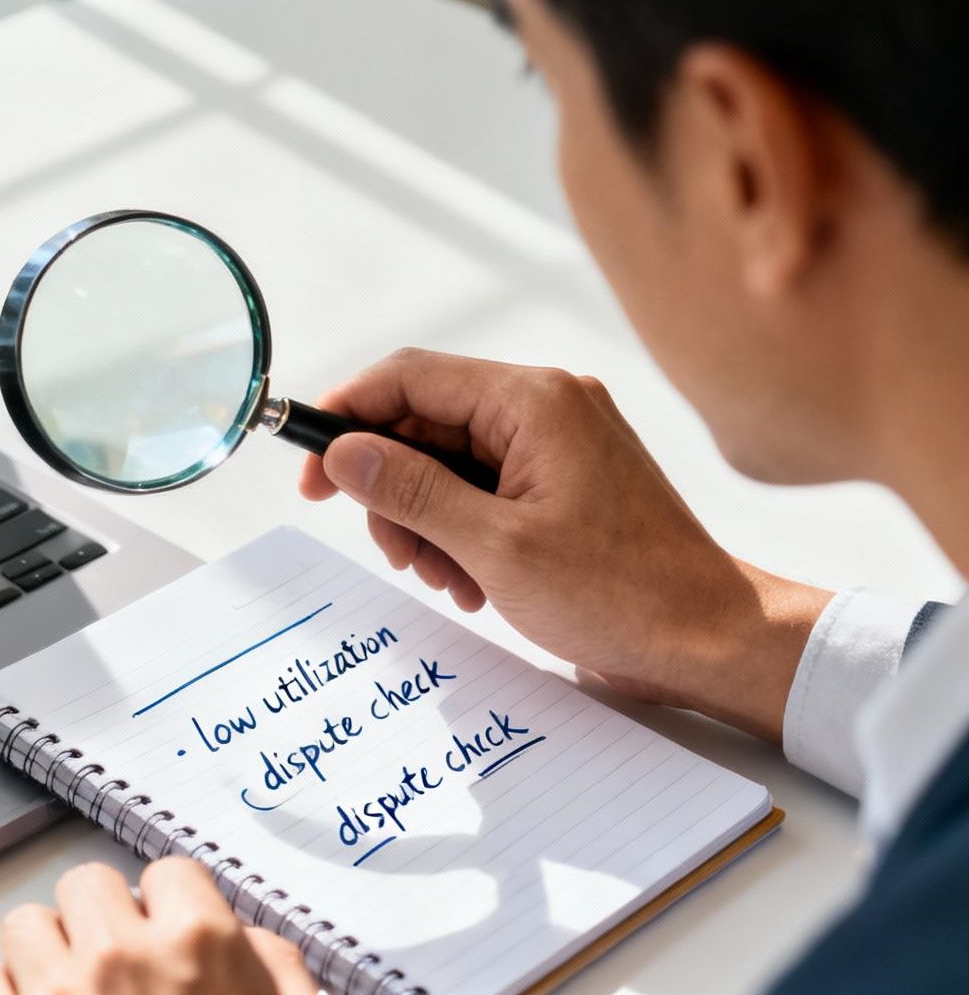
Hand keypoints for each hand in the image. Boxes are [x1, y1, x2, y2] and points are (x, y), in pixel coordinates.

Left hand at [0, 860, 316, 994]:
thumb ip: (276, 966)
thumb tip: (247, 937)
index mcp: (198, 946)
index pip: (170, 873)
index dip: (173, 910)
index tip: (173, 937)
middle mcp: (120, 957)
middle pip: (88, 885)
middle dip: (103, 922)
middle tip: (123, 969)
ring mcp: (56, 994)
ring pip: (26, 926)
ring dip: (48, 956)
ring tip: (74, 994)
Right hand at [296, 348, 829, 743]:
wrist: (711, 640)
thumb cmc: (623, 595)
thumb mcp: (495, 547)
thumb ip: (410, 491)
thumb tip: (342, 453)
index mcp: (534, 401)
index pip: (408, 378)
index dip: (345, 418)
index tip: (308, 472)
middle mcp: (546, 405)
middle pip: (423, 423)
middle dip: (392, 490)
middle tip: (394, 553)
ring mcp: (558, 441)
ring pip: (446, 461)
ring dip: (425, 521)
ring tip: (446, 579)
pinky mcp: (563, 478)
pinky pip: (482, 486)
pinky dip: (460, 530)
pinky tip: (472, 580)